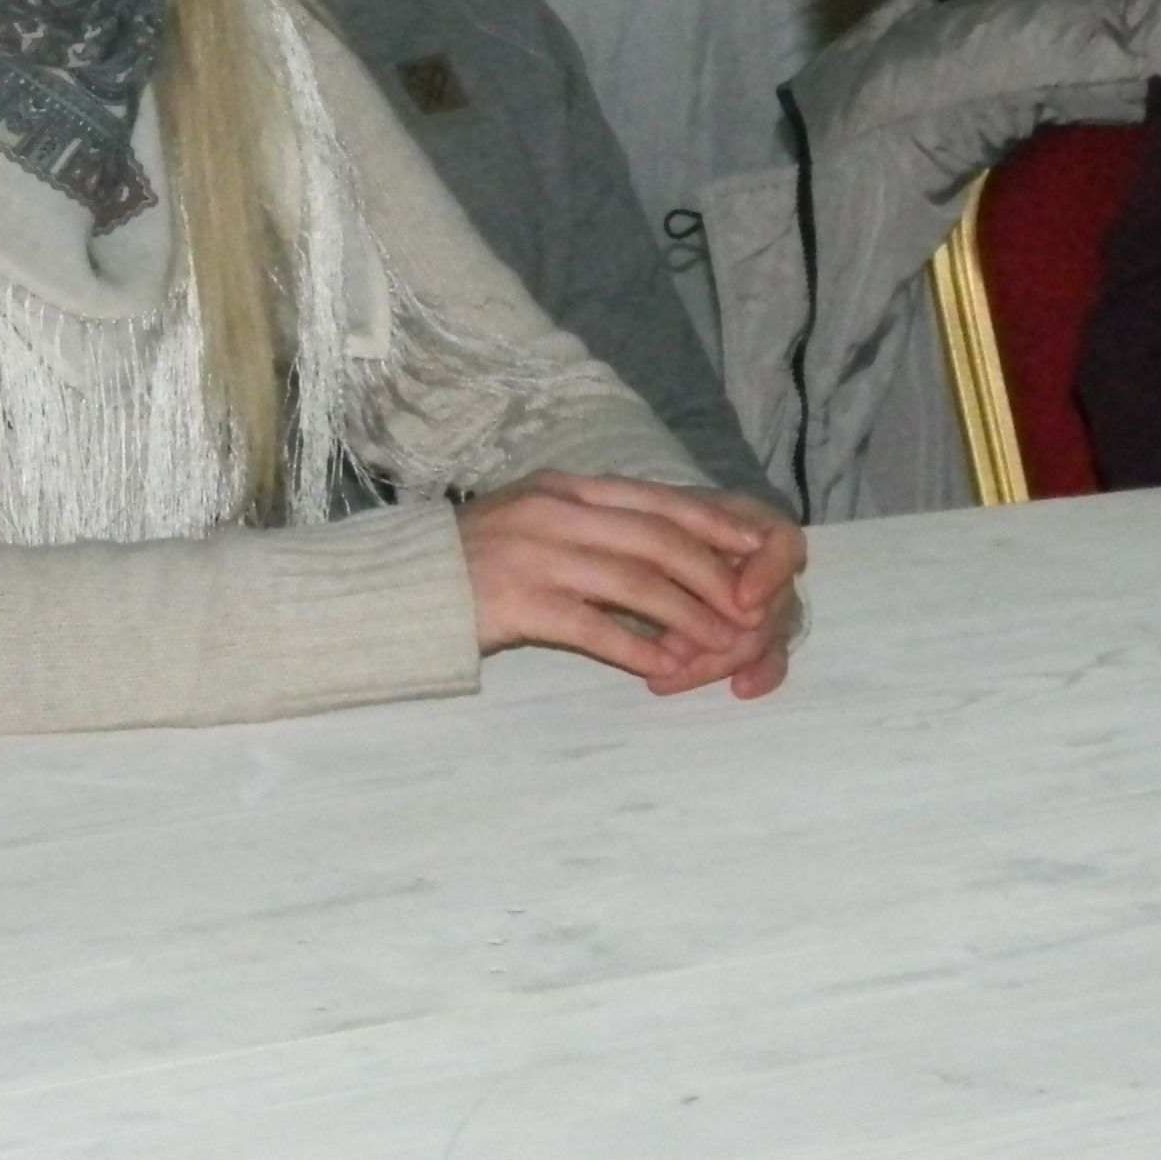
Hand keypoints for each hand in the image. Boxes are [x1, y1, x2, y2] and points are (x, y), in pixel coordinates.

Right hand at [457, 474, 805, 698]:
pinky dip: (634, 649)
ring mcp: (535, 556)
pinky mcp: (517, 603)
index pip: (658, 500)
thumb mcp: (537, 518)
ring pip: (633, 582)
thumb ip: (593, 522)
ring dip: (685, 616)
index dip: (714, 526)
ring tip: (718, 645)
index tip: (757, 550)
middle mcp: (555, 513)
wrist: (403, 584)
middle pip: (656, 540)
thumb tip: (668, 544)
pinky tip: (663, 670)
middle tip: (748, 611)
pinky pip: (590, 627)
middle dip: (711, 576)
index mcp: (566, 489)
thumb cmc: (478, 558)